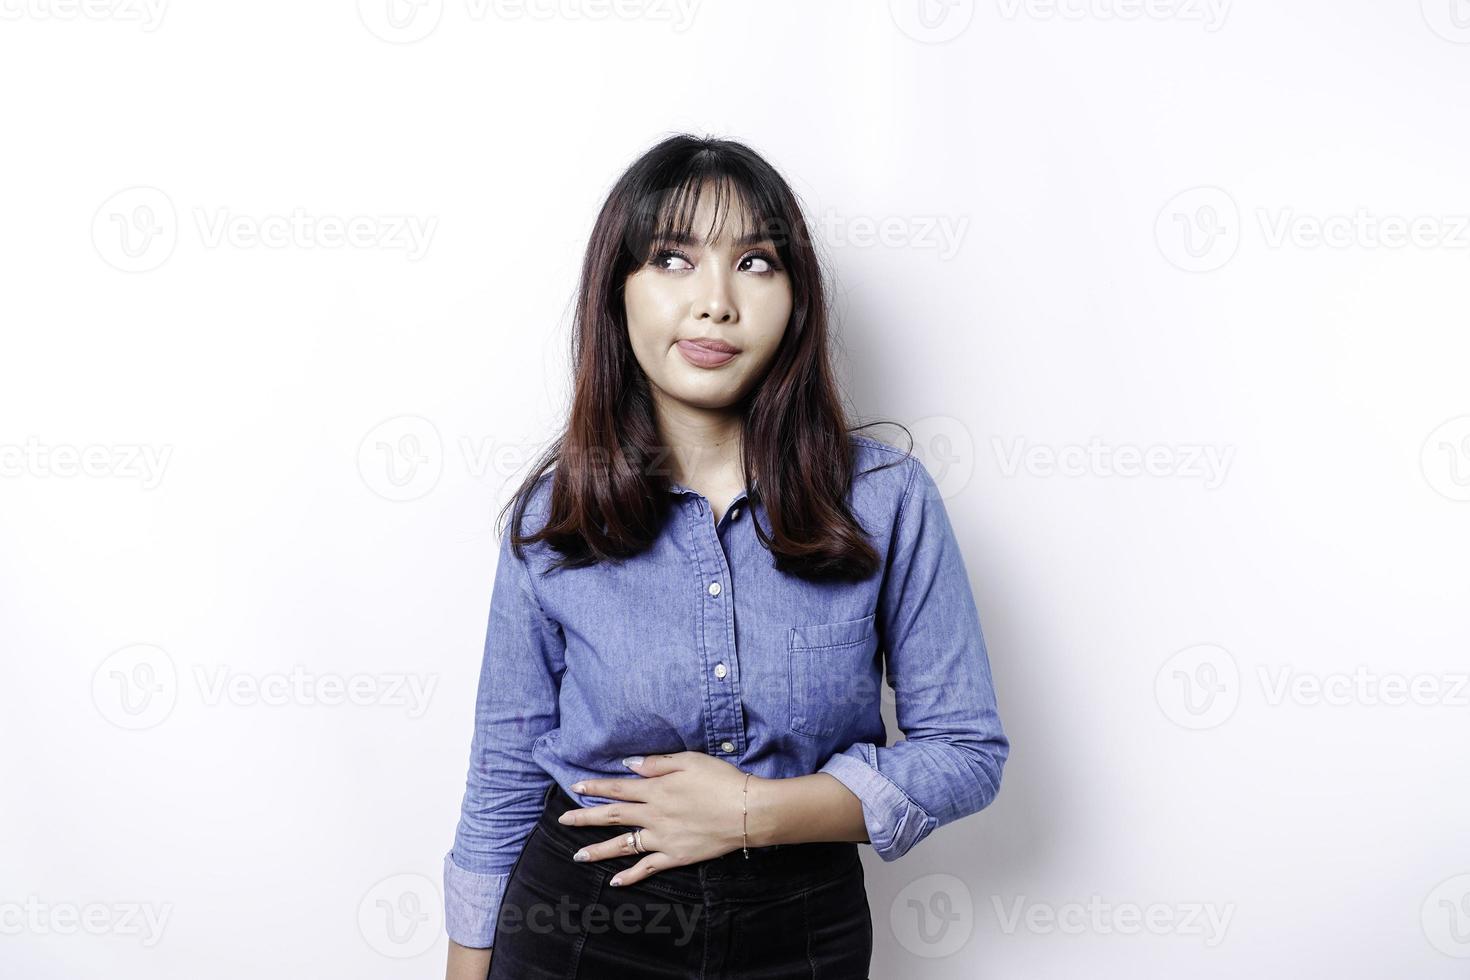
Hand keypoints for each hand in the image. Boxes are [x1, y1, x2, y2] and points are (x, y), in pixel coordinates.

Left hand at [556, 751, 751, 886]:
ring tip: (577, 855)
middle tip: (563, 820)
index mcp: (655, 789)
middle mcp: (653, 815)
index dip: (595, 787)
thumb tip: (628, 765)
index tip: (575, 786)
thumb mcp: (689, 760)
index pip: (618, 788)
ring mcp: (662, 838)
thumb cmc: (720, 780)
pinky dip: (631, 876)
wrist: (746, 811)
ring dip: (598, 850)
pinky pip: (648, 868)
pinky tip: (615, 881)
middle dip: (585, 817)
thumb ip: (656, 763)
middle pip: (612, 816)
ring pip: (623, 845)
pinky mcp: (675, 856)